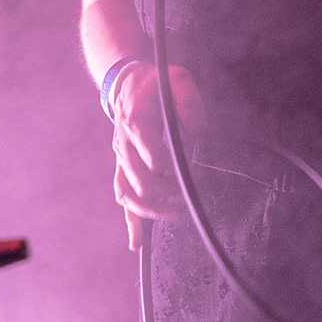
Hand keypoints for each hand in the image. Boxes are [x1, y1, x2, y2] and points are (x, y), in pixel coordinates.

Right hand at [110, 61, 206, 249]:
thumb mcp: (177, 78)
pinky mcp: (121, 167)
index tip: (191, 168)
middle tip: (189, 194)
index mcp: (137, 122)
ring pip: (127, 195)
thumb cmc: (156, 82)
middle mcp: (123, 144)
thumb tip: (201, 130)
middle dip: (167, 193)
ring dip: (151, 211)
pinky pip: (122, 196)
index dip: (171, 169)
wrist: (126, 84)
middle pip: (140, 182)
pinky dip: (130, 221)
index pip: (151, 157)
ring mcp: (120, 157)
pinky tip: (137, 243)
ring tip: (177, 213)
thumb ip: (189, 101)